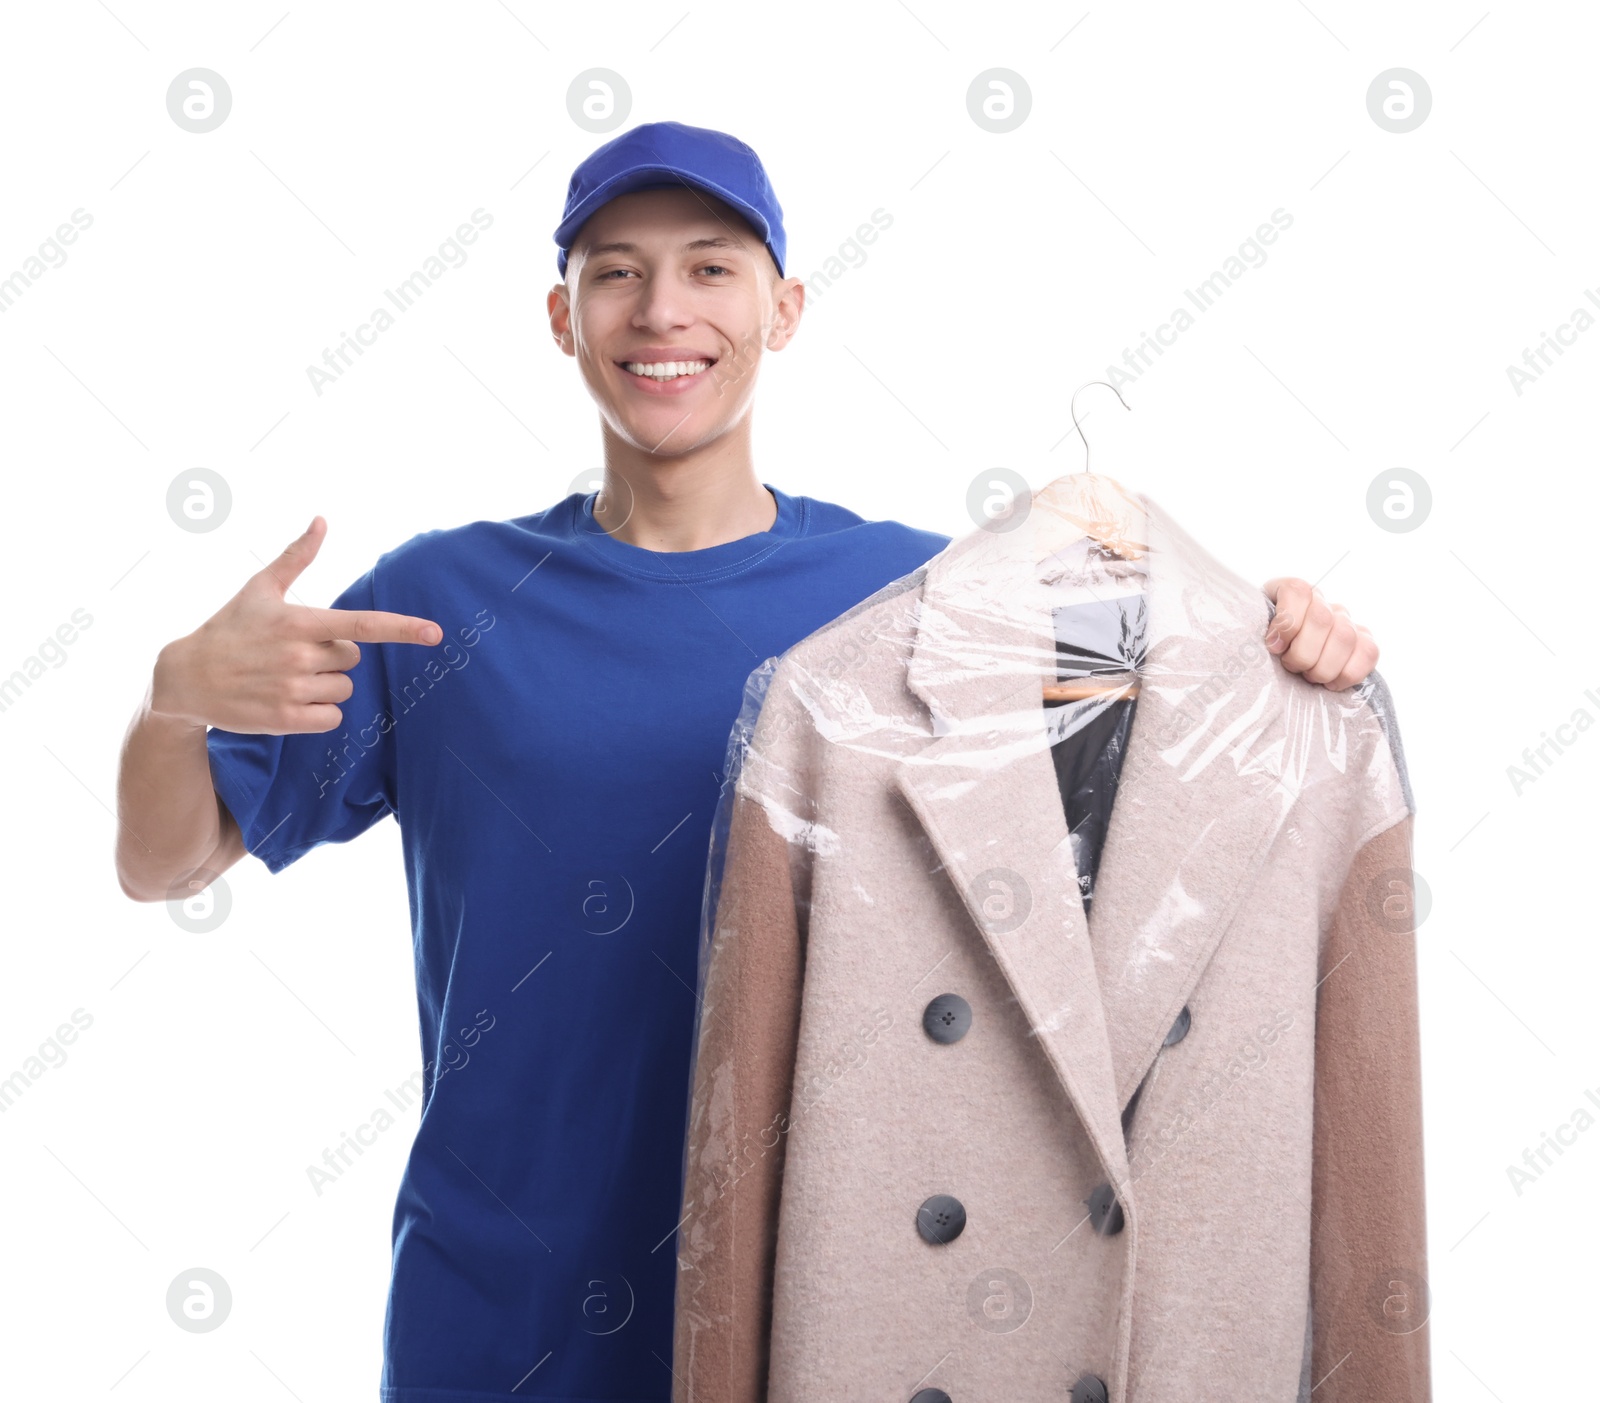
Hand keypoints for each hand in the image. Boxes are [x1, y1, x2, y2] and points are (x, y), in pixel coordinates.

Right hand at [150, 516, 441, 734]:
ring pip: (343, 690)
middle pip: (353, 659)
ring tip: (284, 678)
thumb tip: (321, 519)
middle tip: (293, 654)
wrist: (183, 678)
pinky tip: (287, 702)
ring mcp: (292, 690)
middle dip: (331, 657)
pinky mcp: (286, 721)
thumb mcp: (259, 589)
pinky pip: (332, 718)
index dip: (402, 628)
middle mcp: (299, 655)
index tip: (435, 633)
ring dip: (323, 686)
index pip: (362, 625)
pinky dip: (318, 714)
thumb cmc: (228, 628)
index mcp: (299, 621)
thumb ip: (297, 556)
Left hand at [1261, 577, 1376, 690]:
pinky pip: (1369, 653)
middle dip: (1302, 653)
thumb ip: (1253, 629)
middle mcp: (1321, 601)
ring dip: (1322, 667)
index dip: (1286, 622)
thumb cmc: (1260, 647)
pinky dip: (1348, 674)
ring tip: (1308, 676)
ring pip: (1345, 637)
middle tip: (1290, 667)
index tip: (1273, 647)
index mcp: (1290, 591)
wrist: (1279, 661)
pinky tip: (1330, 683)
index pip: (1297, 591)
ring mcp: (1345, 620)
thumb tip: (1269, 644)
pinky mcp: (1363, 641)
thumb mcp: (1250, 634)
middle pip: (1322, 619)